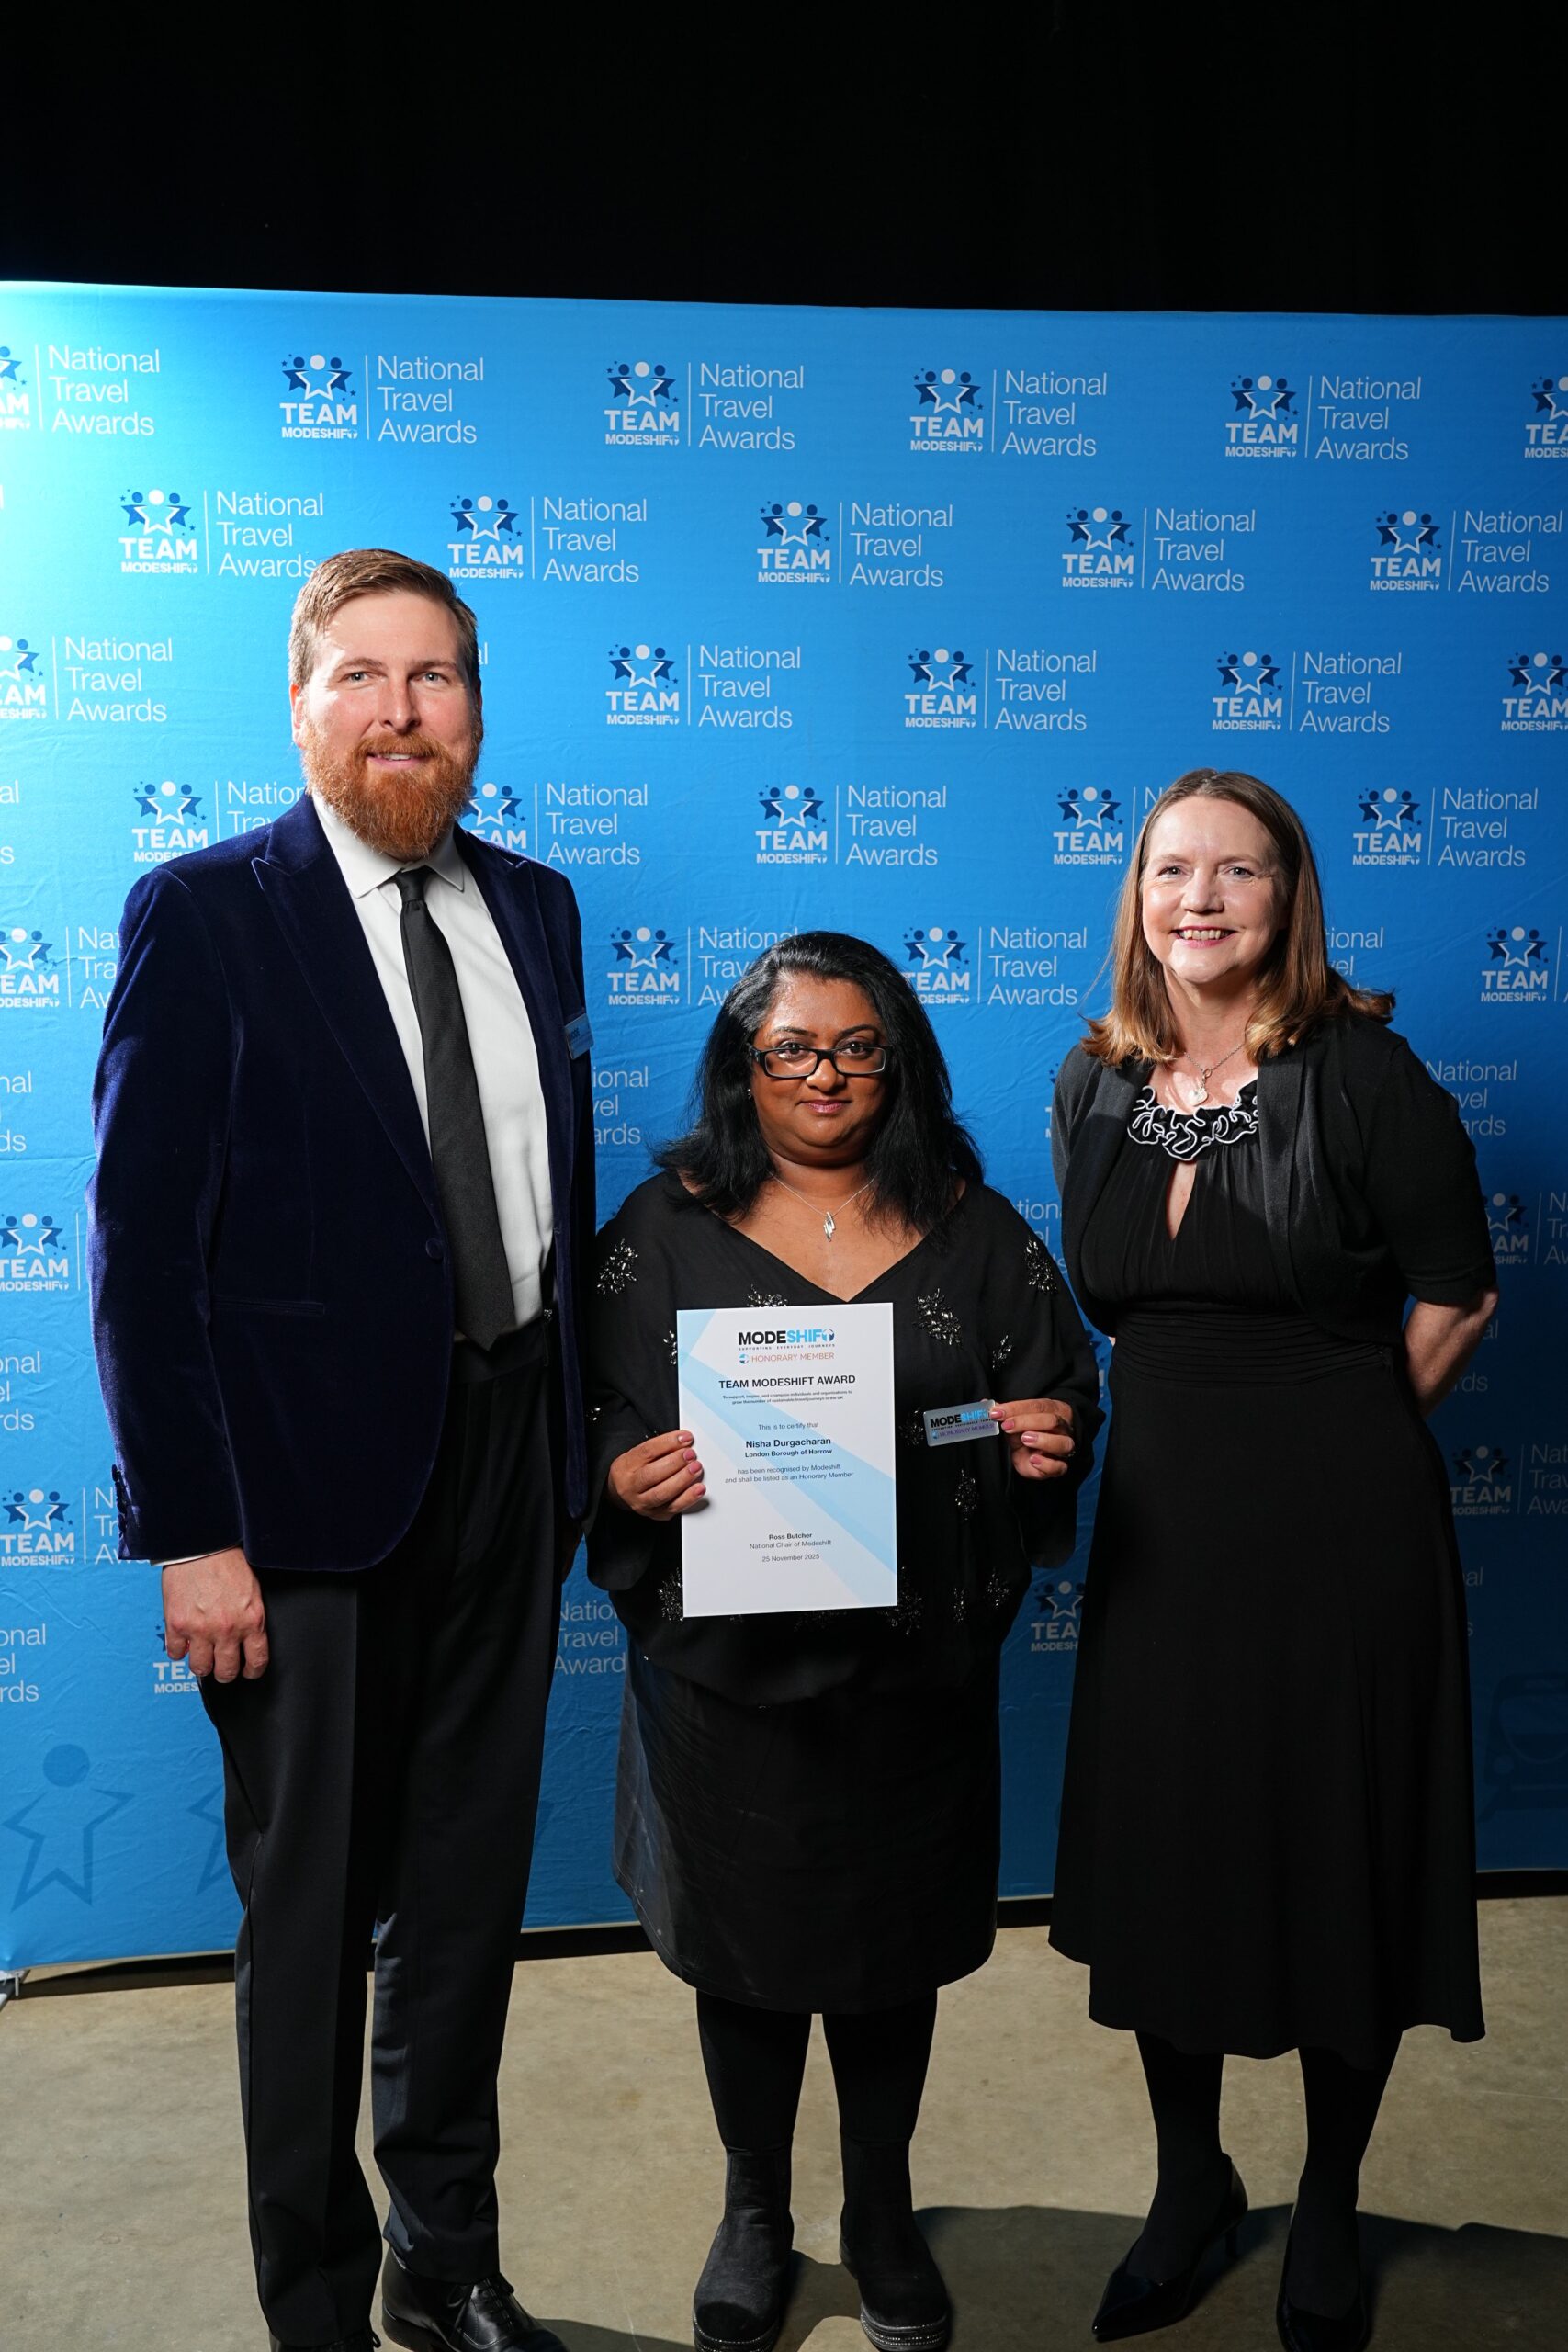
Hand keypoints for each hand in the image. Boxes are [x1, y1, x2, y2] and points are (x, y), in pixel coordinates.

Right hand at [162, 1549, 267, 1681]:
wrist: (201, 1543)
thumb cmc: (227, 1561)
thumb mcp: (251, 1591)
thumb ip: (250, 1618)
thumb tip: (249, 1640)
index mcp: (251, 1620)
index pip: (257, 1661)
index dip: (252, 1671)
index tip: (248, 1671)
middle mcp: (227, 1629)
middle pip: (226, 1671)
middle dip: (225, 1672)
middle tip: (222, 1666)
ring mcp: (200, 1629)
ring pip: (200, 1668)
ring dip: (201, 1664)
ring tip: (202, 1655)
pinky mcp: (177, 1624)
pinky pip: (176, 1653)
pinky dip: (179, 1650)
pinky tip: (184, 1641)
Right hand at [607, 1431, 706, 1520]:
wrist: (625, 1492)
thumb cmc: (635, 1470)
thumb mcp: (640, 1454)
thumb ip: (660, 1448)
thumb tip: (684, 1442)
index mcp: (626, 1466)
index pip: (646, 1452)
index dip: (668, 1443)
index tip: (685, 1438)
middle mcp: (631, 1487)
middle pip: (651, 1475)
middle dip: (675, 1463)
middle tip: (691, 1455)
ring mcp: (642, 1503)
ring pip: (662, 1494)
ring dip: (682, 1480)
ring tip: (696, 1469)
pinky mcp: (656, 1514)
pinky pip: (673, 1508)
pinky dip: (688, 1498)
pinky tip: (698, 1489)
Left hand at [990, 1397, 1075, 1480]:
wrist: (1031, 1457)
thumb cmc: (1026, 1434)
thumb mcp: (1014, 1422)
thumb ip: (1003, 1413)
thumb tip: (985, 1404)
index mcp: (1054, 1410)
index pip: (1038, 1406)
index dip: (1016, 1408)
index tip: (997, 1412)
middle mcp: (1063, 1428)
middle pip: (1052, 1421)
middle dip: (1026, 1422)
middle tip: (1007, 1426)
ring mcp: (1064, 1448)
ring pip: (1062, 1443)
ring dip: (1042, 1440)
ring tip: (1024, 1439)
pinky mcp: (1059, 1467)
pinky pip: (1060, 1466)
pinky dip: (1047, 1464)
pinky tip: (1033, 1460)